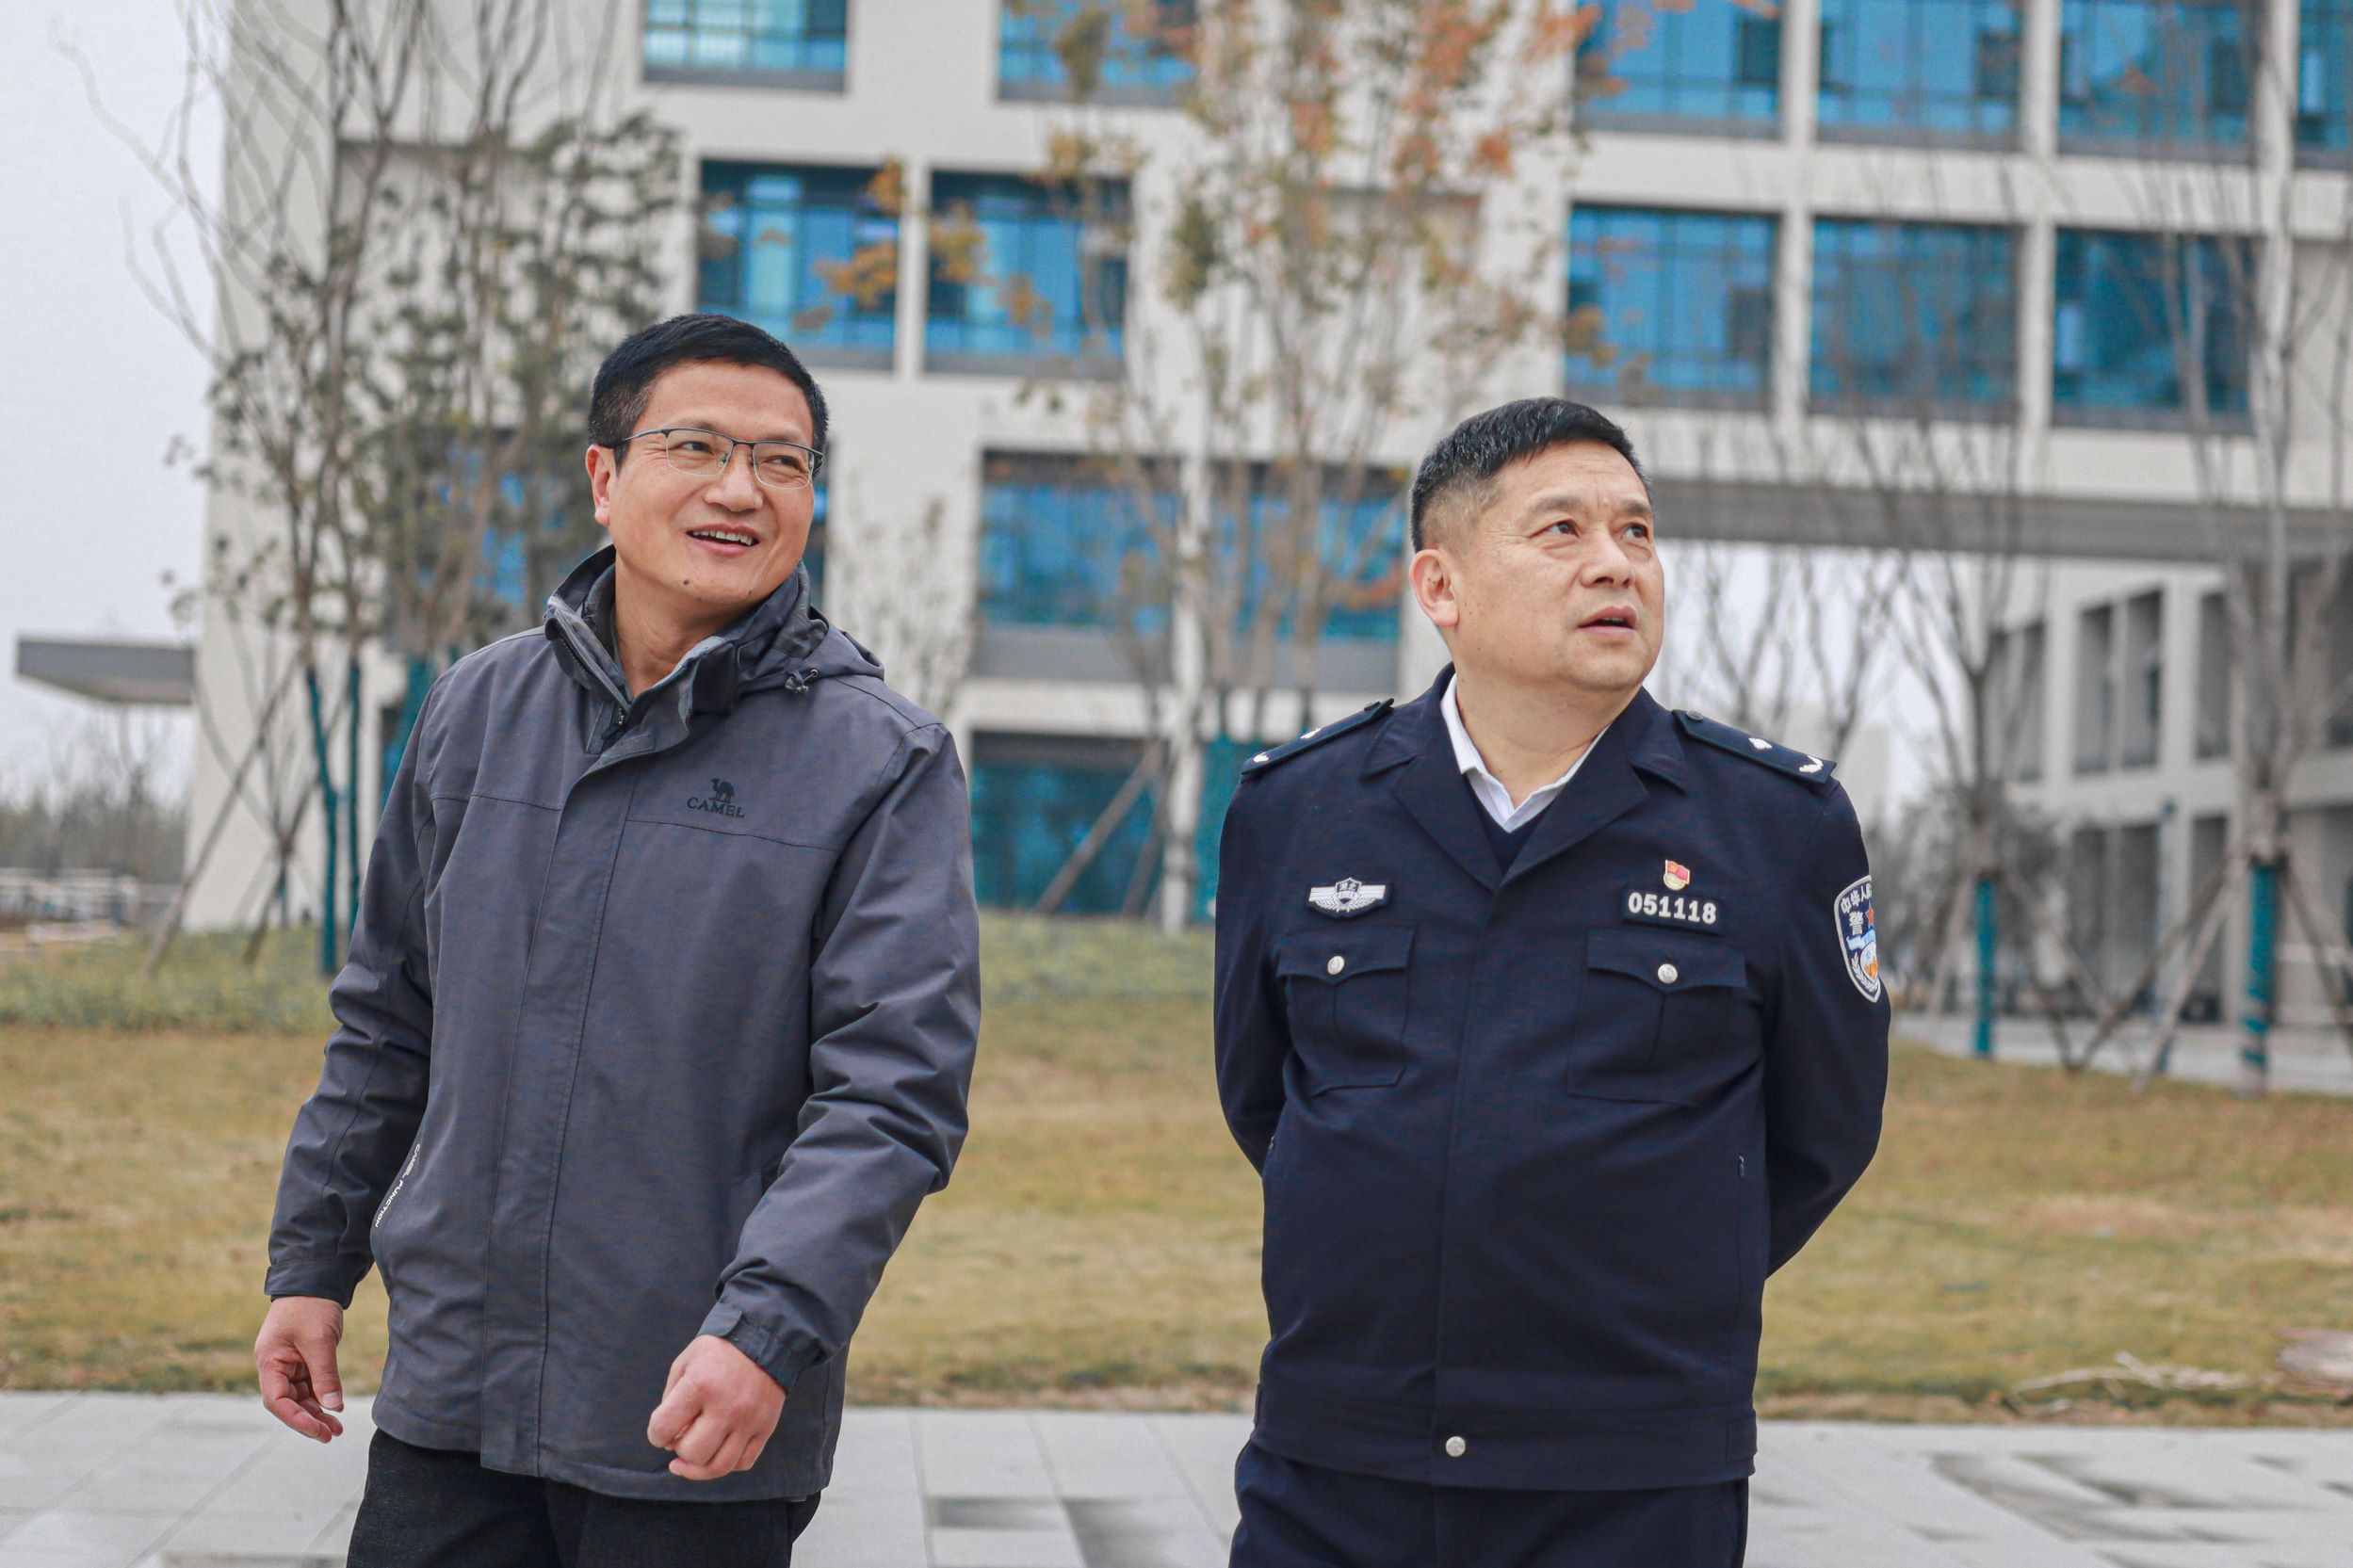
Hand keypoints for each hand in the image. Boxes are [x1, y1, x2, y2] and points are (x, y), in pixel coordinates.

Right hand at [255, 1296, 345, 1442]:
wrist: (316, 1278)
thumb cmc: (311, 1306)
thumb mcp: (319, 1341)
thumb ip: (325, 1375)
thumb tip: (333, 1406)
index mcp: (270, 1361)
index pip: (277, 1400)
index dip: (296, 1419)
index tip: (317, 1431)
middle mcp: (275, 1365)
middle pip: (288, 1402)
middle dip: (309, 1420)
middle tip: (332, 1435)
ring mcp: (288, 1363)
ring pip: (300, 1396)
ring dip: (317, 1412)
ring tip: (337, 1429)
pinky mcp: (303, 1359)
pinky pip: (309, 1385)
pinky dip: (322, 1397)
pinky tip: (336, 1408)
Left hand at [646, 1334, 783, 1480]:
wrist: (765, 1337)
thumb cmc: (717, 1352)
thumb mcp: (684, 1363)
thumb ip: (670, 1401)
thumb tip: (670, 1442)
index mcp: (700, 1386)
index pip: (662, 1429)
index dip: (656, 1435)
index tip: (661, 1430)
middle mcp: (726, 1406)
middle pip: (693, 1453)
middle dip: (679, 1451)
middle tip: (681, 1438)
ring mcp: (749, 1419)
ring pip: (719, 1467)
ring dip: (699, 1468)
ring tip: (690, 1461)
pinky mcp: (766, 1427)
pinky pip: (743, 1462)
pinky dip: (725, 1465)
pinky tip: (716, 1452)